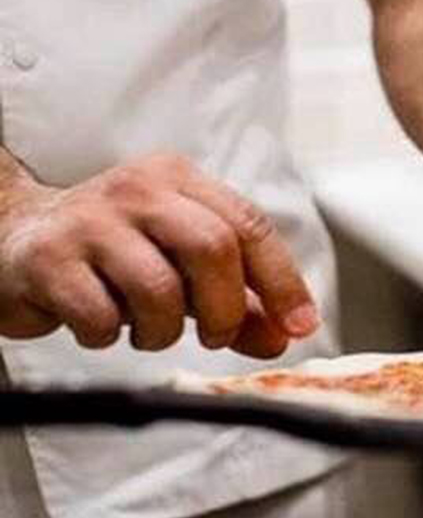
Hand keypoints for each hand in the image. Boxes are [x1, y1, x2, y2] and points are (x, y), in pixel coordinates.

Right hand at [0, 154, 319, 357]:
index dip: (281, 280)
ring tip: (145, 329)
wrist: (12, 236)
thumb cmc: (108, 251)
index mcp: (178, 179)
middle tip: (212, 335)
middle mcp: (139, 189)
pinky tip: (95, 322)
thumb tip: (283, 334)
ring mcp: (93, 221)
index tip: (299, 325)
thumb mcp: (175, 262)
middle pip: (212, 248)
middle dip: (224, 310)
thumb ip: (232, 297)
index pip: (248, 224)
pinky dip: (107, 337)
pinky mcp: (50, 259)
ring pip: (159, 289)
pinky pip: (100, 317)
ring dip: (162, 332)